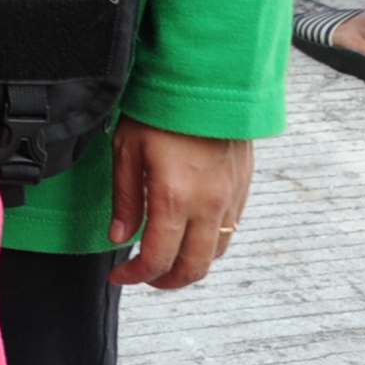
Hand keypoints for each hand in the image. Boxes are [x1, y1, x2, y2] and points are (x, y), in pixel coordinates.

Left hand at [109, 120, 253, 288]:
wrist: (208, 82)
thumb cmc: (162, 110)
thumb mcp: (127, 150)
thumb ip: (126, 200)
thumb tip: (120, 237)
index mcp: (175, 198)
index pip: (158, 259)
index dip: (136, 276)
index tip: (120, 276)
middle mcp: (209, 205)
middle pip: (194, 268)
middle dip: (167, 282)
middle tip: (144, 277)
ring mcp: (231, 199)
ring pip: (217, 254)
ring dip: (191, 265)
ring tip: (166, 259)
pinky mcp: (244, 189)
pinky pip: (230, 231)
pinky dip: (209, 243)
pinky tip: (189, 232)